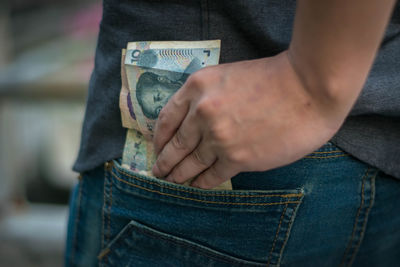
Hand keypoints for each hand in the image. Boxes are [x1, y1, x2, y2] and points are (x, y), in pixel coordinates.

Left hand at [152, 51, 346, 188]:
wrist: (309, 89)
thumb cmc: (273, 78)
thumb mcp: (228, 75)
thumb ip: (206, 97)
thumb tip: (192, 123)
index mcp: (197, 87)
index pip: (167, 118)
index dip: (159, 138)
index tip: (157, 148)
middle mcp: (202, 112)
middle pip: (176, 144)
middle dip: (164, 161)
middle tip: (158, 172)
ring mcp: (218, 137)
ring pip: (190, 163)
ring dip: (179, 175)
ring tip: (173, 182)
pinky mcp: (237, 158)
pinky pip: (211, 175)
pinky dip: (201, 183)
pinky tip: (196, 186)